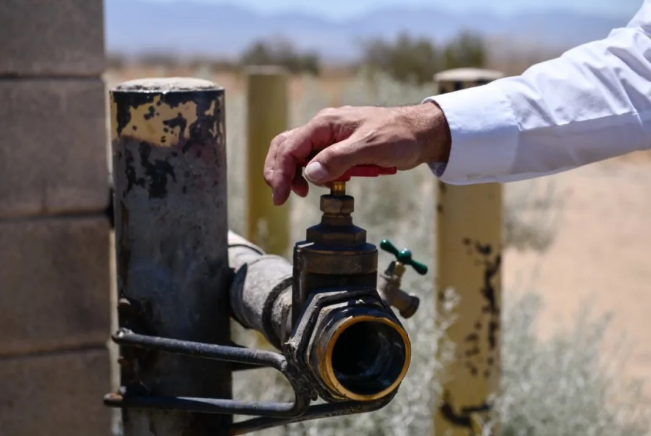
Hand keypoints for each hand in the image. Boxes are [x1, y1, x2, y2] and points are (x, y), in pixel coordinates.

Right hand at [263, 101, 450, 204]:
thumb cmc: (399, 135)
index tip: (280, 197)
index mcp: (325, 124)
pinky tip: (322, 184)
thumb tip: (310, 174)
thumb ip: (338, 159)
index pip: (290, 147)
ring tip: (304, 192)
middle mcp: (323, 128)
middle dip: (280, 172)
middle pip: (286, 148)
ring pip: (298, 155)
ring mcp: (330, 138)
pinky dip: (313, 175)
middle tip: (283, 196)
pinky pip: (316, 161)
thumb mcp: (369, 147)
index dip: (280, 173)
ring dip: (295, 174)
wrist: (421, 133)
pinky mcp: (339, 148)